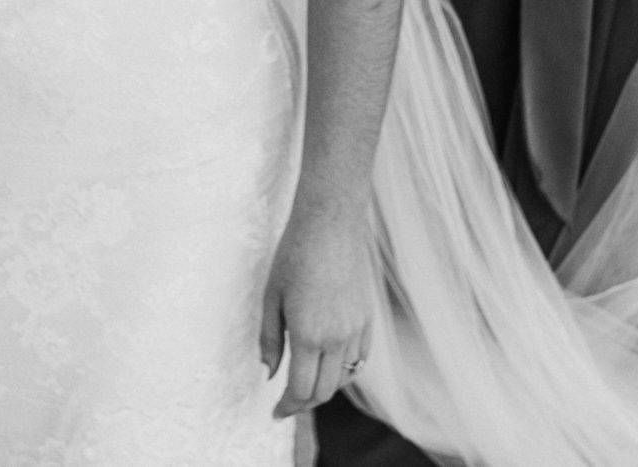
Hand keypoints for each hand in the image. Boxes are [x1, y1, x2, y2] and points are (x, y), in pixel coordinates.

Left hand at [258, 197, 374, 417]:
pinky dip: (344, 371)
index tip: (275, 413)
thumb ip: (271, 340)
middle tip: (287, 403)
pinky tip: (329, 365)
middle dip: (304, 403)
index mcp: (309, 335)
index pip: (301, 390)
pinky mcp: (367, 318)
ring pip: (344, 378)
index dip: (287, 407)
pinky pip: (360, 359)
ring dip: (325, 388)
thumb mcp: (271, 297)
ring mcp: (357, 329)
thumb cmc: (294, 256)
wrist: (330, 224)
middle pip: (324, 391)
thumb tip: (270, 374)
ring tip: (306, 384)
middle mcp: (337, 338)